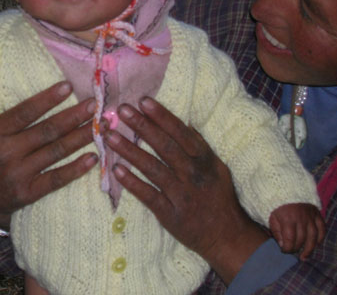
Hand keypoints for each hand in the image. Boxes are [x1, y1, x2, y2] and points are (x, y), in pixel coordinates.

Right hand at [0, 82, 97, 227]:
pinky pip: (57, 178)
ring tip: (102, 126)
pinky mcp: (27, 194)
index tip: (69, 86)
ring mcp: (16, 174)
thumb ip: (19, 118)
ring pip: (56, 151)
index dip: (48, 99)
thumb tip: (58, 96)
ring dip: (82, 137)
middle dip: (74, 116)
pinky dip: (77, 168)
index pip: (25, 112)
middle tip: (95, 105)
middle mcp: (5, 152)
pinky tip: (94, 157)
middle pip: (47, 130)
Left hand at [105, 97, 268, 283]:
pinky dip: (132, 183)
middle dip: (143, 126)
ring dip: (130, 151)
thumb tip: (183, 122)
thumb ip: (199, 146)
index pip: (181, 133)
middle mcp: (193, 174)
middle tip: (122, 110)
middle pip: (165, 146)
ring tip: (110, 137)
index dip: (162, 116)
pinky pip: (148, 196)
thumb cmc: (219, 196)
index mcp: (204, 159)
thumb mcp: (216, 167)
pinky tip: (116, 170)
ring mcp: (181, 195)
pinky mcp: (170, 215)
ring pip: (153, 169)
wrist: (226, 236)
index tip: (144, 101)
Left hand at [269, 203, 325, 260]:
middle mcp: (301, 218)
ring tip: (304, 256)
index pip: (290, 239)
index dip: (287, 248)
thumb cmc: (276, 205)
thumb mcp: (271, 216)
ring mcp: (310, 216)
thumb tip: (283, 245)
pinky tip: (315, 244)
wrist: (285, 188)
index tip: (284, 250)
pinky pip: (322, 228)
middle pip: (302, 239)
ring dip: (309, 248)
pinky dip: (320, 238)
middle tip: (292, 251)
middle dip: (296, 248)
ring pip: (313, 236)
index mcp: (287, 218)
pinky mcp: (316, 213)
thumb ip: (276, 231)